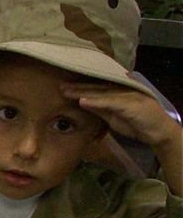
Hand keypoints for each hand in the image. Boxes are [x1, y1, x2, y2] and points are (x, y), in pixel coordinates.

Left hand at [64, 81, 179, 148]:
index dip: (80, 87)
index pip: (96, 89)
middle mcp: (120, 91)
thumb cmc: (135, 123)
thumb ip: (99, 110)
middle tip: (59, 86)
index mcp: (116, 94)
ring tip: (66, 92)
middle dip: (77, 87)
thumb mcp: (112, 117)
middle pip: (95, 88)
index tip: (63, 87)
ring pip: (100, 93)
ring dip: (82, 92)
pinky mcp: (129, 104)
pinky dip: (95, 102)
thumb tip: (83, 104)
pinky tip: (82, 101)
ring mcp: (125, 96)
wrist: (156, 131)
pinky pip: (109, 102)